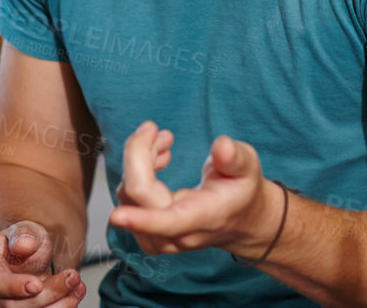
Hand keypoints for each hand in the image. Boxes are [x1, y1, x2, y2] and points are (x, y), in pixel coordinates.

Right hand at [0, 220, 85, 307]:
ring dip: (58, 305)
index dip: (14, 287)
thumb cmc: (22, 244)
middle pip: (13, 306)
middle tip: (73, 276)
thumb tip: (23, 246)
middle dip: (48, 294)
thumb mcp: (24, 230)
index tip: (37, 284)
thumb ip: (23, 234)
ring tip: (78, 285)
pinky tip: (73, 296)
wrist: (27, 259)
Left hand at [106, 122, 278, 257]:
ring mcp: (161, 236)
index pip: (168, 222)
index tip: (117, 216)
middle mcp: (178, 233)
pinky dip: (136, 171)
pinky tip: (157, 157)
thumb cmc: (241, 190)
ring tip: (164, 141)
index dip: (141, 218)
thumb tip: (222, 146)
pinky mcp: (149, 232)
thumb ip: (236, 157)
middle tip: (156, 129)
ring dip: (139, 159)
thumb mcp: (248, 168)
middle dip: (139, 152)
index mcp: (203, 217)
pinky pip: (129, 198)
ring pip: (129, 194)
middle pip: (138, 194)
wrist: (241, 220)